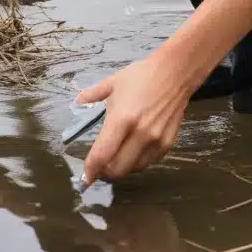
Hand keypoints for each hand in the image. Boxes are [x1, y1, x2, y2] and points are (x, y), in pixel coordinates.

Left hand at [75, 52, 193, 187]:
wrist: (174, 73)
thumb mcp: (112, 82)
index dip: (91, 169)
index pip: (102, 155)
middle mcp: (139, 135)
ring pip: (133, 169)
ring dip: (121, 168)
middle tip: (98, 168)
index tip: (84, 177)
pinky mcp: (167, 144)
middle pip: (117, 170)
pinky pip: (148, 162)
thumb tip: (76, 103)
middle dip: (104, 173)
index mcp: (122, 119)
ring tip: (115, 159)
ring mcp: (155, 141)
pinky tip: (133, 152)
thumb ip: (91, 95)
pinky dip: (137, 162)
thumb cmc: (141, 76)